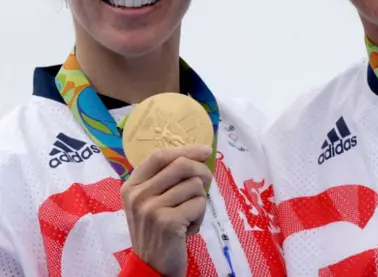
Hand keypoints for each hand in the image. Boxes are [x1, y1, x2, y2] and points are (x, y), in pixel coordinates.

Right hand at [121, 145, 212, 276]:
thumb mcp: (152, 201)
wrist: (152, 267)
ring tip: (188, 216)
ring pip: (194, 185)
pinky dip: (200, 216)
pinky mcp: (167, 222)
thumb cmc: (157, 231)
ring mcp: (151, 208)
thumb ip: (166, 179)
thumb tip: (200, 153)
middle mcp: (138, 195)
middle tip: (207, 183)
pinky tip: (188, 228)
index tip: (205, 150)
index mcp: (132, 186)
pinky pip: (199, 204)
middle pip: (181, 165)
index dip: (185, 149)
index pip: (159, 155)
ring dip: (200, 200)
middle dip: (202, 171)